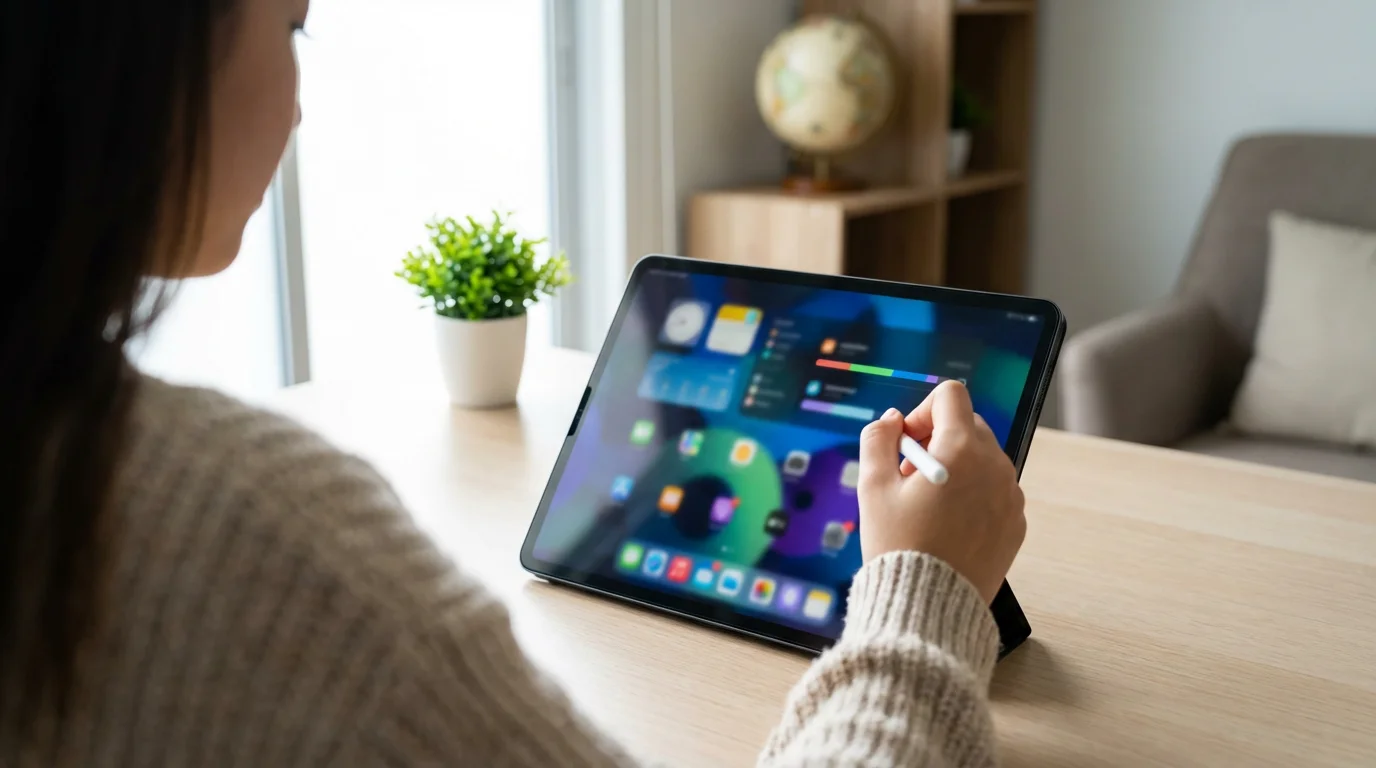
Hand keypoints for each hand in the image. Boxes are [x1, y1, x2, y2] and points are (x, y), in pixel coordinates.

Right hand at [856, 381, 1026, 603]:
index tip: (905, 444)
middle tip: (908, 479)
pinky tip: (946, 526)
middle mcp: (995, 466)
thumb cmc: (899, 546)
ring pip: (982, 459)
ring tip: (926, 506)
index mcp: (962, 449)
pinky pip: (994, 491)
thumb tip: (893, 420)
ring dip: (955, 468)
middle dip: (936, 441)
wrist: (930, 606)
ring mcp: (1011, 496)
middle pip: (967, 426)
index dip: (922, 411)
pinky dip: (972, 496)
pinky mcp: (1015, 523)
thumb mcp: (873, 487)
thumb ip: (878, 440)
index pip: (950, 396)